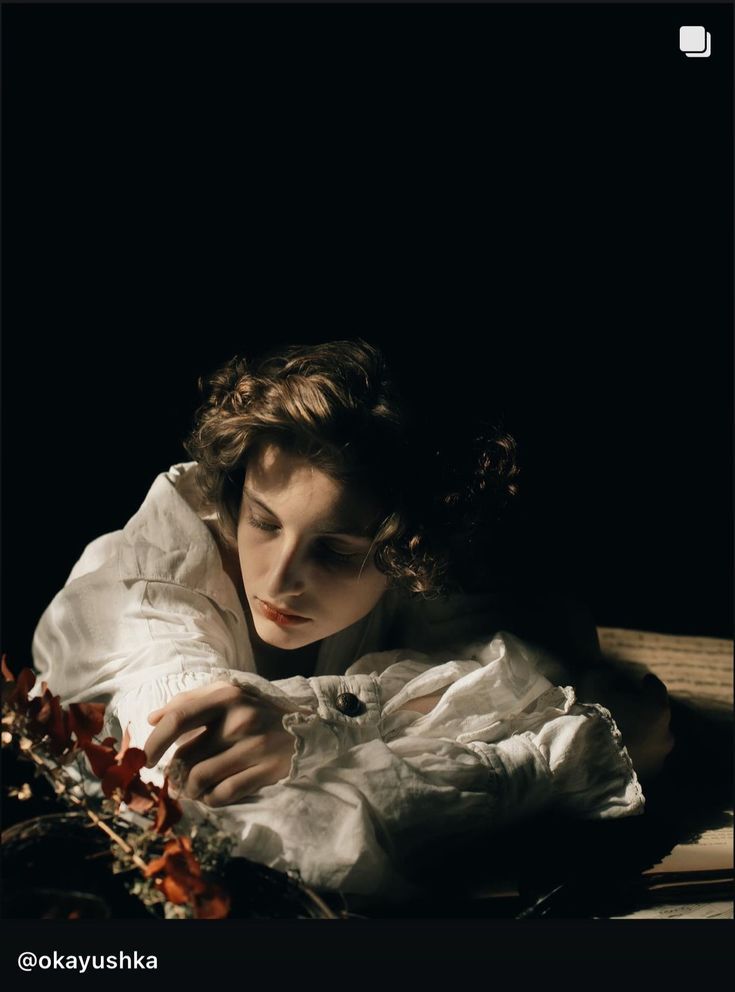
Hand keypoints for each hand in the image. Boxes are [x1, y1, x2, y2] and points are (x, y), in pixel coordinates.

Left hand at [143, 682, 296, 807]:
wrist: (309, 728)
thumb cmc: (258, 710)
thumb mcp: (229, 693)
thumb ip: (190, 700)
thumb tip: (152, 718)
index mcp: (227, 695)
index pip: (178, 718)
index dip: (155, 741)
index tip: (148, 757)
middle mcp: (240, 719)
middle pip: (186, 755)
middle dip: (175, 773)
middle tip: (177, 778)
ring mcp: (254, 746)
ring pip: (200, 778)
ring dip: (190, 789)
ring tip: (193, 788)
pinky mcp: (266, 770)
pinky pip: (223, 793)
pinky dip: (210, 799)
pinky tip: (211, 795)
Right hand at [577, 668, 674, 783]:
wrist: (589, 763)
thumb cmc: (595, 719)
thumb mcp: (594, 685)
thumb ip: (605, 676)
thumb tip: (609, 674)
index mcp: (657, 709)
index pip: (657, 689)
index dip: (649, 683)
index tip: (643, 680)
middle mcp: (666, 733)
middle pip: (658, 717)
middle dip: (645, 712)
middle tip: (628, 709)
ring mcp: (658, 757)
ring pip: (653, 740)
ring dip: (642, 734)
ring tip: (623, 733)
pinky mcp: (648, 775)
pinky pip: (644, 759)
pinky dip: (636, 753)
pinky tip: (620, 751)